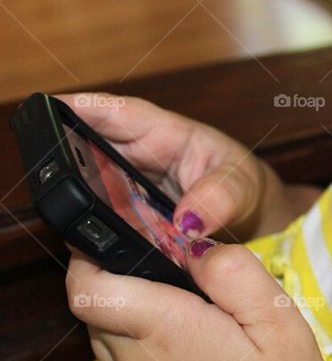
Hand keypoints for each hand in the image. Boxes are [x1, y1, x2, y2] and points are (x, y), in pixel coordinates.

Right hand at [55, 92, 312, 242]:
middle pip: (82, 151)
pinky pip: (97, 227)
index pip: (114, 112)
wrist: (253, 222)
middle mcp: (134, 158)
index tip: (49, 107)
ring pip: (83, 192)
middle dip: (65, 164)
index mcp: (163, 133)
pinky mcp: (120, 222)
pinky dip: (97, 238)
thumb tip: (189, 220)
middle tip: (61, 186)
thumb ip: (220, 198)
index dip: (79, 107)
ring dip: (80, 208)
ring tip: (91, 227)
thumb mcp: (242, 187)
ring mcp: (121, 191)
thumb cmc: (246, 189)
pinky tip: (104, 253)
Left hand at [66, 239, 331, 360]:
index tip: (128, 231)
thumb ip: (235, 273)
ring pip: (103, 329)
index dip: (94, 251)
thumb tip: (195, 241)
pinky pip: (119, 355)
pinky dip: (136, 332)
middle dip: (117, 271)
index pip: (89, 287)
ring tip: (180, 291)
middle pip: (93, 303)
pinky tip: (185, 329)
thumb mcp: (280, 322)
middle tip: (168, 254)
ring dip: (126, 302)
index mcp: (165, 331)